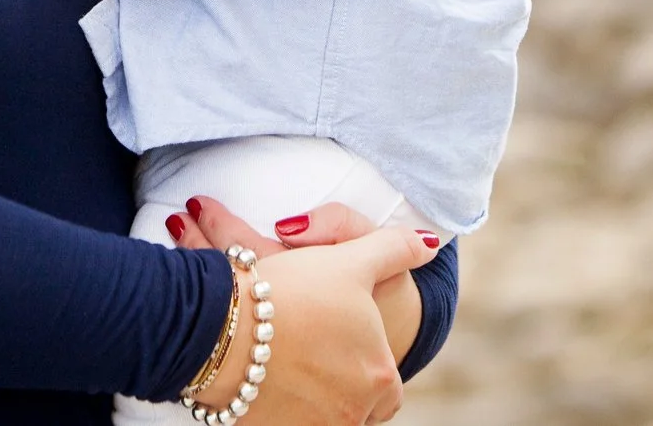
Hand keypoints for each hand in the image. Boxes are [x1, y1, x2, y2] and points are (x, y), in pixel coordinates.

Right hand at [165, 207, 437, 423]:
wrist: (224, 327)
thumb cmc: (293, 292)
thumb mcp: (351, 260)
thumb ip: (395, 249)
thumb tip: (427, 244)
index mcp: (381, 376)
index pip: (387, 384)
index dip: (367, 362)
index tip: (342, 345)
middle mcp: (354, 411)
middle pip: (356, 404)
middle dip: (340, 384)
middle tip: (313, 353)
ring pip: (324, 416)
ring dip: (312, 397)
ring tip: (287, 363)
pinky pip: (290, 424)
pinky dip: (284, 408)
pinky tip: (267, 380)